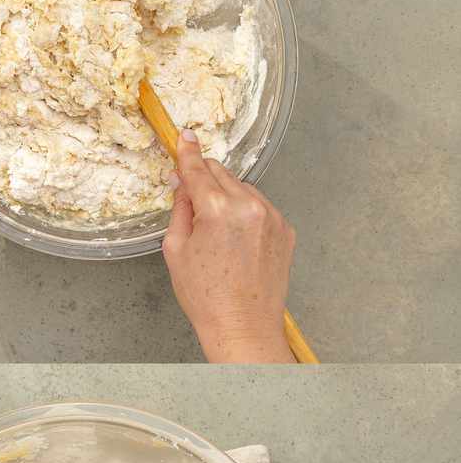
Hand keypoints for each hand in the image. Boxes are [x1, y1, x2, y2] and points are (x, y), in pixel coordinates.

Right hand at [162, 129, 296, 362]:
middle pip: (223, 174)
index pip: (199, 170)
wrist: (244, 325)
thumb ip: (181, 210)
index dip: (188, 153)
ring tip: (215, 230)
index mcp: (218, 210)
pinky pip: (260, 207)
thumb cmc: (206, 295)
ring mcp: (273, 217)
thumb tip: (183, 186)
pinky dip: (245, 213)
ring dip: (226, 196)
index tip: (185, 138)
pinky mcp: (286, 229)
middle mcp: (250, 206)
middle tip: (191, 198)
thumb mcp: (176, 250)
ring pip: (243, 189)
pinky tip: (234, 239)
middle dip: (206, 180)